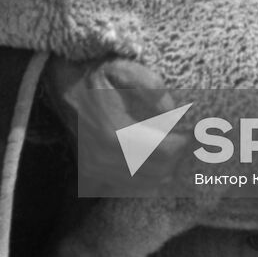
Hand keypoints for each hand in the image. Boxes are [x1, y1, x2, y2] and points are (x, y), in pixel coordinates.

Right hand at [46, 58, 185, 186]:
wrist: (68, 86)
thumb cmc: (101, 75)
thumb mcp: (125, 68)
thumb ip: (151, 86)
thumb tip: (172, 111)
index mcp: (113, 131)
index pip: (162, 152)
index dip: (181, 145)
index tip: (190, 133)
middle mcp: (102, 156)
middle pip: (156, 172)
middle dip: (176, 159)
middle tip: (183, 141)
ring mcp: (95, 167)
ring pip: (145, 184)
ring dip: (164, 171)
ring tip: (170, 150)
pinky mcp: (92, 173)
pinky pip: (128, 187)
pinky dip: (146, 178)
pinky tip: (153, 162)